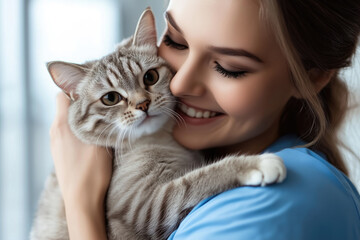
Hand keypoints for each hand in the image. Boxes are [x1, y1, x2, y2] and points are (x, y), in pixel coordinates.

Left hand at [50, 92, 112, 206]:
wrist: (81, 201)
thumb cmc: (92, 172)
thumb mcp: (100, 142)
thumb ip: (99, 121)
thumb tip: (104, 108)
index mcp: (62, 124)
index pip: (62, 95)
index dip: (77, 92)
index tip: (94, 95)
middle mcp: (55, 131)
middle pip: (65, 108)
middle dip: (82, 106)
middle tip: (101, 109)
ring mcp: (55, 143)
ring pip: (67, 122)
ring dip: (81, 120)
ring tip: (98, 126)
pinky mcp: (59, 153)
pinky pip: (67, 134)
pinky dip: (77, 133)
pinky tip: (90, 142)